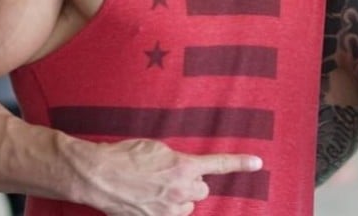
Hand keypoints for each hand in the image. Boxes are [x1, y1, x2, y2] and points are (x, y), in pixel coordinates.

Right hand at [82, 138, 261, 215]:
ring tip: (156, 190)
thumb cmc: (125, 156)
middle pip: (202, 191)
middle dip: (192, 185)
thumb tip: (181, 166)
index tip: (258, 162)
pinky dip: (165, 211)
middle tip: (172, 177)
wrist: (99, 175)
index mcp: (183, 166)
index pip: (219, 164)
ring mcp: (169, 209)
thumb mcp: (156, 148)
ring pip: (186, 206)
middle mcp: (181, 189)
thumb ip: (176, 159)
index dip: (240, 163)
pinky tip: (149, 202)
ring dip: (178, 200)